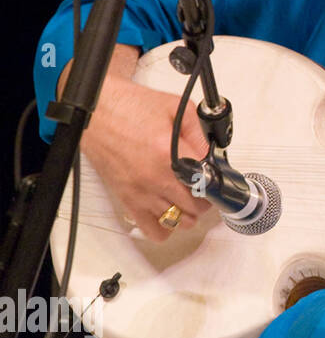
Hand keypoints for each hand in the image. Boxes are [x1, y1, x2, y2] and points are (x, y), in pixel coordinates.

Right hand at [79, 70, 213, 241]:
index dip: (216, 182)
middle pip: (196, 207)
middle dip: (205, 198)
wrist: (94, 113)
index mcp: (170, 153)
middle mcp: (156, 177)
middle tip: (202, 187)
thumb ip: (199, 133)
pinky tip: (167, 212)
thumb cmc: (129, 107)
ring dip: (187, 213)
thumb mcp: (175, 108)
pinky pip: (152, 229)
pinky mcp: (126, 199)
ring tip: (186, 199)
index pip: (208, 182)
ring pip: (178, 221)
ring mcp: (141, 191)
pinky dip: (164, 227)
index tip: (214, 178)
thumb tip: (211, 155)